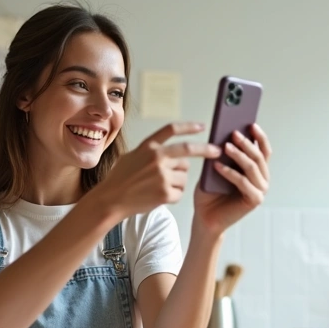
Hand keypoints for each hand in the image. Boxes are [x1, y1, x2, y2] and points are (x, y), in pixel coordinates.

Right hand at [91, 122, 220, 218]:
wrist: (111, 200)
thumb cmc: (119, 180)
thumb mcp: (131, 156)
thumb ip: (150, 151)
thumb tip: (168, 150)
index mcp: (148, 147)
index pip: (172, 130)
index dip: (189, 127)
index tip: (202, 127)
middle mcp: (157, 158)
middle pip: (189, 150)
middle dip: (206, 150)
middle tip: (217, 152)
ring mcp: (162, 175)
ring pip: (184, 175)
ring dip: (179, 180)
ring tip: (161, 186)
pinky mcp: (165, 192)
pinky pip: (180, 191)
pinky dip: (174, 195)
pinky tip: (160, 196)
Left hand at [193, 123, 271, 235]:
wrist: (205, 217)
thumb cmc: (210, 192)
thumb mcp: (215, 168)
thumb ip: (222, 154)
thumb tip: (225, 134)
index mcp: (257, 169)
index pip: (263, 149)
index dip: (259, 136)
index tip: (250, 123)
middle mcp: (262, 178)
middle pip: (258, 156)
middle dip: (246, 143)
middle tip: (234, 133)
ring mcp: (260, 190)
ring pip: (252, 167)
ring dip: (238, 155)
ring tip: (225, 147)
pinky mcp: (254, 200)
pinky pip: (243, 182)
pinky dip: (230, 173)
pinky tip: (217, 166)